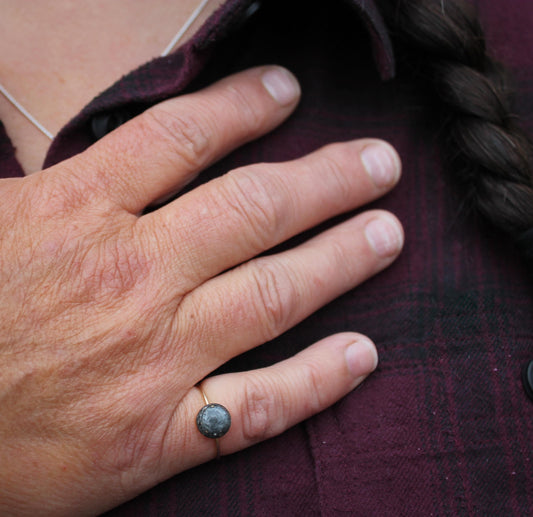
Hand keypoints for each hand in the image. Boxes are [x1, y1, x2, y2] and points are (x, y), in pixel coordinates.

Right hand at [0, 66, 402, 515]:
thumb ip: (63, 186)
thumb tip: (117, 153)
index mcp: (77, 216)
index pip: (182, 139)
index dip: (242, 107)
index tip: (287, 92)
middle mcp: (132, 278)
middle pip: (254, 209)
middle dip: (327, 180)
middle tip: (378, 164)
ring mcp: (155, 359)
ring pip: (272, 295)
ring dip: (341, 259)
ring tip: (387, 233)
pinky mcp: (161, 434)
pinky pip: (258, 405)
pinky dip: (318, 381)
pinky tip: (363, 356)